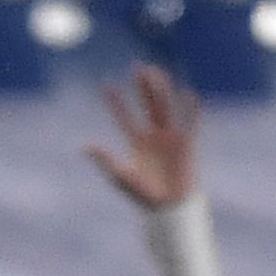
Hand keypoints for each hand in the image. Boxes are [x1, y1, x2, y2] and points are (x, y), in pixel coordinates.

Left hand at [85, 63, 199, 209]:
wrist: (169, 207)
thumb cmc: (144, 195)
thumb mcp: (121, 175)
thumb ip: (105, 159)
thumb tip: (84, 145)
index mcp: (137, 142)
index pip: (124, 117)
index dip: (115, 102)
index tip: (106, 85)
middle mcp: (154, 135)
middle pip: (147, 106)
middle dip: (143, 88)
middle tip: (138, 68)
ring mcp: (170, 137)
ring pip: (165, 108)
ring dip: (161, 91)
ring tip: (158, 73)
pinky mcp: (186, 144)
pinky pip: (189, 124)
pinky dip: (190, 110)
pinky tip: (189, 94)